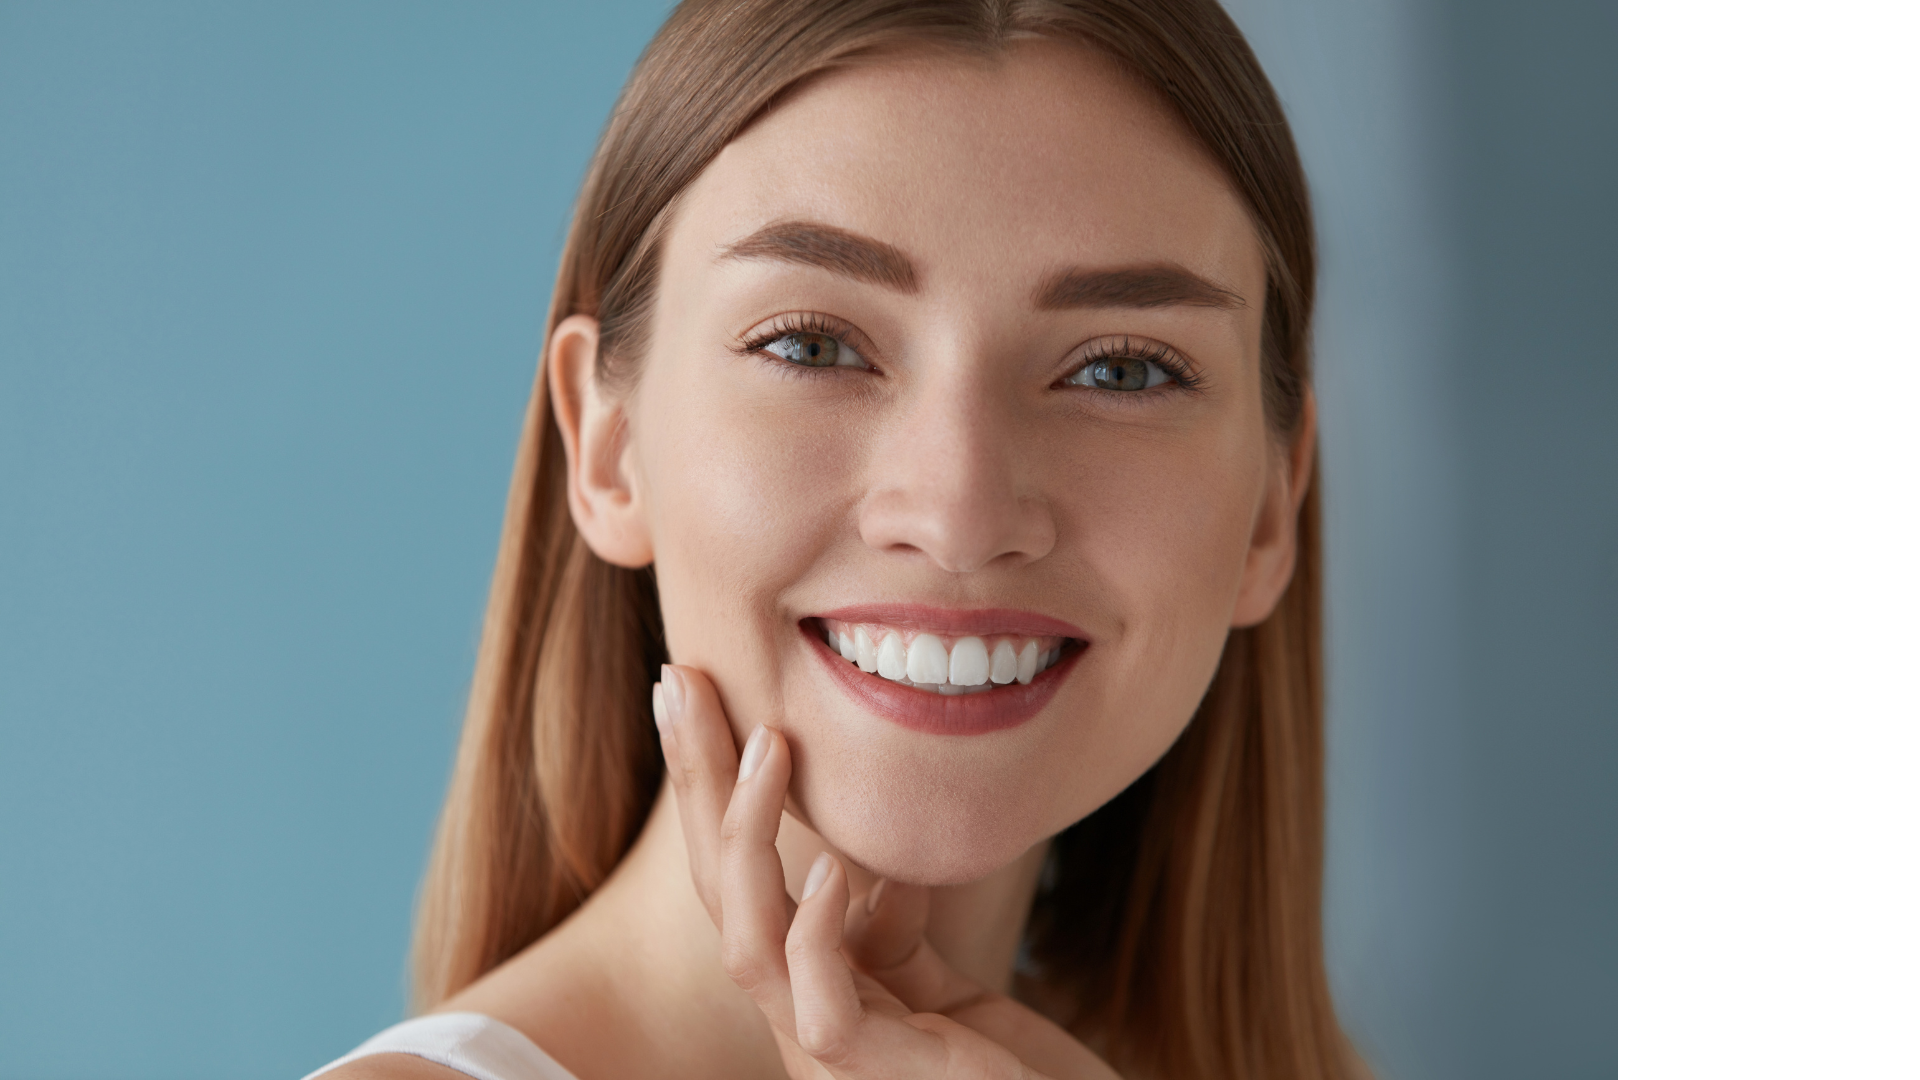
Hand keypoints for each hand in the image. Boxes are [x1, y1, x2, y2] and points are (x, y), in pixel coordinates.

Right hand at [652, 664, 1120, 1079]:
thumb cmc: (1007, 1076)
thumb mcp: (936, 983)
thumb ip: (888, 927)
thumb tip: (858, 858)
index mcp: (807, 987)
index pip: (737, 872)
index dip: (707, 782)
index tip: (694, 686)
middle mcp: (800, 1018)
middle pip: (718, 892)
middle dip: (696, 785)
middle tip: (681, 682)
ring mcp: (831, 1056)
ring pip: (747, 945)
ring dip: (747, 839)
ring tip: (765, 747)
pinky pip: (823, 1010)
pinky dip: (817, 935)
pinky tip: (833, 870)